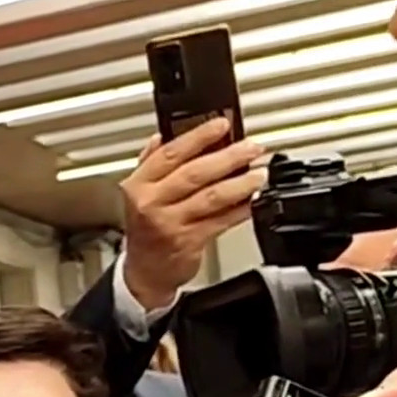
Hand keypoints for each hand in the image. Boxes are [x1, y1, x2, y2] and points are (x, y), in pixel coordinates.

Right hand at [119, 120, 265, 310]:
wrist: (144, 272)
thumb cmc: (144, 230)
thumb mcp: (138, 194)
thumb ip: (149, 164)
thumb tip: (161, 137)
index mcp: (138, 186)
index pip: (169, 154)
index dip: (198, 136)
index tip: (222, 124)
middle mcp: (151, 203)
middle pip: (194, 173)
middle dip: (228, 157)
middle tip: (251, 147)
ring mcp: (170, 223)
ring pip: (212, 197)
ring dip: (240, 183)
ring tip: (258, 174)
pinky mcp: (189, 242)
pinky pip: (221, 220)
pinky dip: (240, 209)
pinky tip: (253, 201)